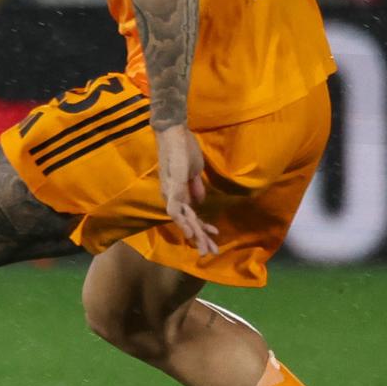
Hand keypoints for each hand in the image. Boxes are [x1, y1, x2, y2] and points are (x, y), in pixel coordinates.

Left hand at [155, 123, 216, 254]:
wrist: (174, 132)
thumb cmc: (183, 148)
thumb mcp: (193, 171)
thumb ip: (195, 187)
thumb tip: (200, 202)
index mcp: (177, 193)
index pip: (190, 215)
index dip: (201, 227)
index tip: (215, 235)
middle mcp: (171, 196)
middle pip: (187, 222)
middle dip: (201, 238)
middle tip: (212, 253)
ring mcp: (171, 191)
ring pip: (183, 219)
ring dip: (195, 234)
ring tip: (205, 249)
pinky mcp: (173, 185)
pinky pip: (176, 208)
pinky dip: (183, 221)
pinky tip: (190, 233)